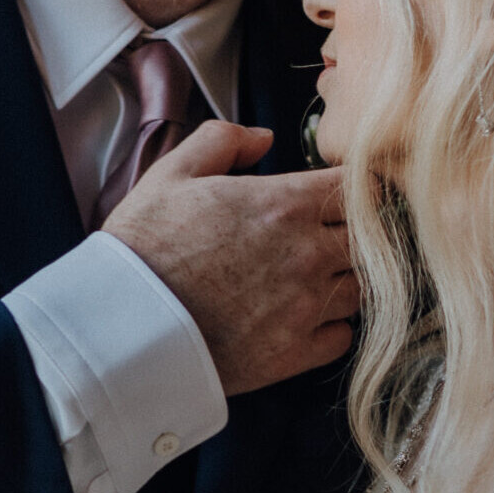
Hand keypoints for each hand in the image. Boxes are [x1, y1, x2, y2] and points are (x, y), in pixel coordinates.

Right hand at [102, 122, 357, 396]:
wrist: (124, 323)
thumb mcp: (172, 174)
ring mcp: (305, 307)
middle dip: (352, 236)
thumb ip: (222, 141)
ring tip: (311, 280)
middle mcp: (307, 254)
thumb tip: (263, 138)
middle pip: (370, 240)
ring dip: (344, 281)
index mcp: (285, 204)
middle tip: (326, 240)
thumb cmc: (144, 248)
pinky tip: (304, 318)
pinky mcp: (294, 353)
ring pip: (361, 288)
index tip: (337, 198)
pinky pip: (341, 337)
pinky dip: (330, 328)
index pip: (358, 189)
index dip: (354, 190)